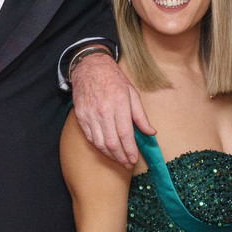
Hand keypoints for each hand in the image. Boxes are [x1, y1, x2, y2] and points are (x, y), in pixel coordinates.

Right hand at [71, 52, 153, 169]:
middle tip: (128, 164)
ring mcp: (90, 115)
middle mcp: (103, 111)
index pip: (125, 134)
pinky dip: (99, 148)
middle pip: (112, 142)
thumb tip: (151, 132)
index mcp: (119, 104)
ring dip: (110, 155)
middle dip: (121, 157)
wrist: (90, 68)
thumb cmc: (114, 79)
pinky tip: (107, 151)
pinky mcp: (81, 117)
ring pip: (100, 143)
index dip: (130, 150)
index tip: (134, 159)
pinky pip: (90, 138)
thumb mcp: (132, 93)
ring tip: (119, 160)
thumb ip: (141, 116)